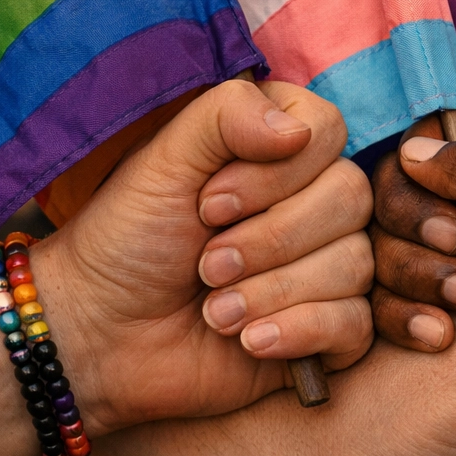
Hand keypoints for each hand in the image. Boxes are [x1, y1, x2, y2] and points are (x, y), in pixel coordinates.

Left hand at [34, 79, 373, 433]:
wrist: (101, 336)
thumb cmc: (129, 240)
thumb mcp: (164, 159)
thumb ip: (226, 115)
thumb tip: (298, 130)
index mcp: (281, 148)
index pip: (327, 131)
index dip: (275, 172)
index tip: (209, 202)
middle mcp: (313, 201)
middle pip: (349, 198)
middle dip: (270, 239)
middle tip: (206, 264)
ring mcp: (327, 265)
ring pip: (352, 263)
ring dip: (272, 291)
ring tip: (215, 310)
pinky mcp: (329, 328)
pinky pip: (354, 323)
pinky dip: (298, 330)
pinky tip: (249, 340)